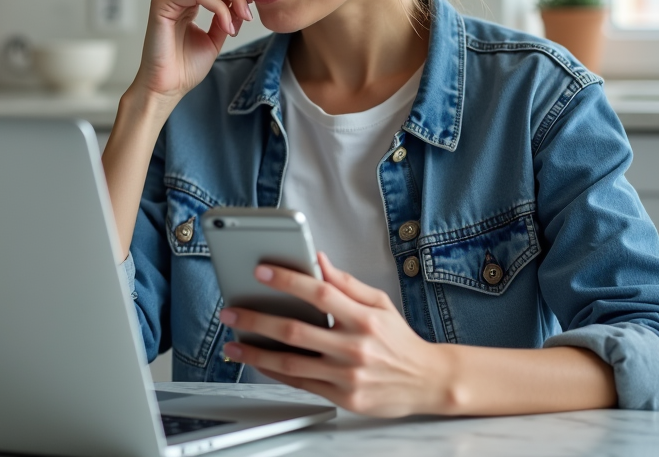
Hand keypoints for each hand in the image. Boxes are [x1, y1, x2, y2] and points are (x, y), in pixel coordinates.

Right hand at [130, 0, 253, 104]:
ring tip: (240, 20)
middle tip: (248, 12)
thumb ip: (227, 16)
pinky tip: (226, 26)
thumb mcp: (216, 38)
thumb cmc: (185, 68)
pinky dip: (219, 7)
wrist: (167, 87)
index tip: (250, 7)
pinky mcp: (161, 3)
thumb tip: (243, 0)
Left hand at [218, 253, 449, 416]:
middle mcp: (354, 347)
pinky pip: (301, 383)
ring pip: (291, 363)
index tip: (261, 271)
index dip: (287, 280)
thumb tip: (319, 260)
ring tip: (233, 342)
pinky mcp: (344, 397)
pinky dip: (275, 372)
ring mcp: (347, 375)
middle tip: (231, 311)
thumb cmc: (400, 341)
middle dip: (256, 319)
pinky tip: (258, 361)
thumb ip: (346, 283)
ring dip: (256, 351)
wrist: (427, 382)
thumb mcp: (380, 303)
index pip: (319, 293)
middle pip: (295, 330)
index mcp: (364, 318)